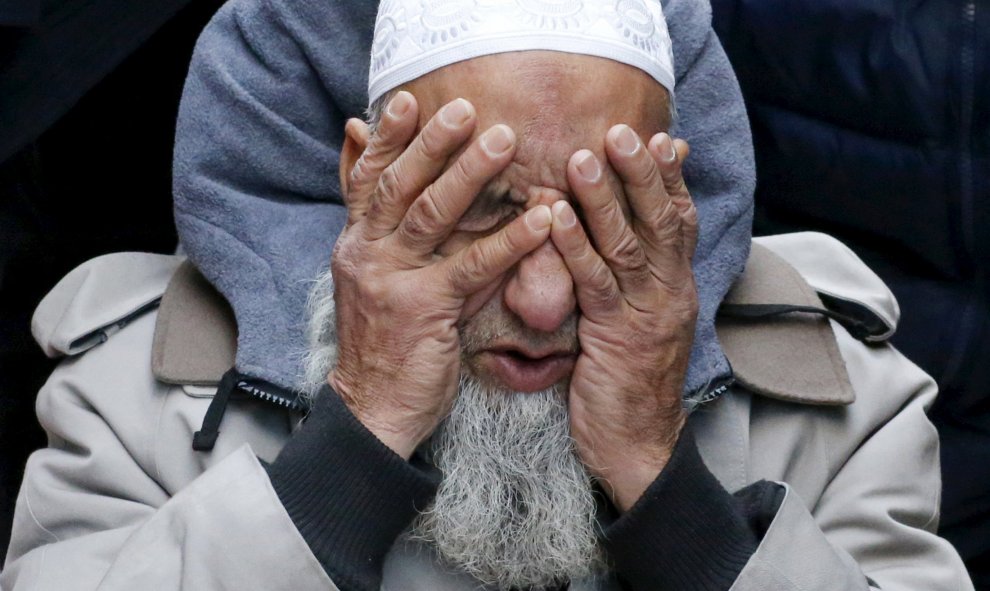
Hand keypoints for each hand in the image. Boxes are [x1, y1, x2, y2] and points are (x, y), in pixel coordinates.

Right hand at [330, 92, 551, 457]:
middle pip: (398, 184)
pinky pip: (471, 267)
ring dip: (470, 173)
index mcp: (356, 242)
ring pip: (430, 214)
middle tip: (465, 107)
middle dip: (432, 142)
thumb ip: (392, 233)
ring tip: (505, 141)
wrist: (373, 408)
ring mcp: (391, 280)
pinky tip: (540, 220)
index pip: (368, 179)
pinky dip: (509, 241)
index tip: (411, 100)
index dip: (388, 138)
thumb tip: (399, 210)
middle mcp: (366, 253)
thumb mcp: (378, 280)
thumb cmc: (386, 341)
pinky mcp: (423, 310)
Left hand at [549, 126, 697, 510]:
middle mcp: (669, 293)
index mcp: (676, 287)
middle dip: (642, 172)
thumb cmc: (631, 383)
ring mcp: (646, 314)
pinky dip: (575, 247)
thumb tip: (618, 239)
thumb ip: (634, 280)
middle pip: (662, 221)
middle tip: (623, 130)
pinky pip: (595, 284)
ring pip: (630, 245)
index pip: (680, 222)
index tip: (662, 137)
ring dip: (605, 198)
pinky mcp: (616, 337)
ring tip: (583, 156)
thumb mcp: (641, 323)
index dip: (671, 179)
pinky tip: (556, 217)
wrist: (639, 447)